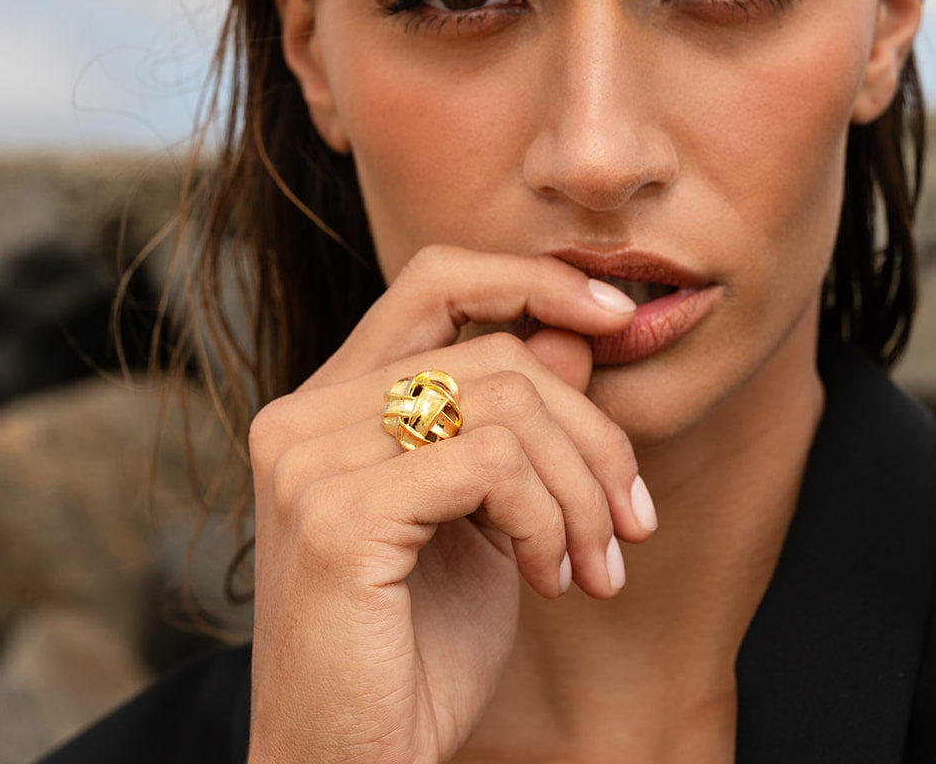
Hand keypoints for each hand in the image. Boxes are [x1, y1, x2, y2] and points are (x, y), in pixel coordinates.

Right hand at [245, 246, 655, 763]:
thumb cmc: (418, 654)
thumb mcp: (488, 518)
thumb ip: (516, 422)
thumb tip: (578, 328)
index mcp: (330, 406)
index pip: (435, 282)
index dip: (533, 281)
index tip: (620, 318)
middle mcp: (303, 416)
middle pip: (494, 350)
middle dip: (592, 433)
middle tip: (632, 521)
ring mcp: (309, 460)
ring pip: (502, 403)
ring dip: (581, 489)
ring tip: (595, 566)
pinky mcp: (335, 514)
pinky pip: (491, 464)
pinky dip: (548, 520)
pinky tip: (549, 580)